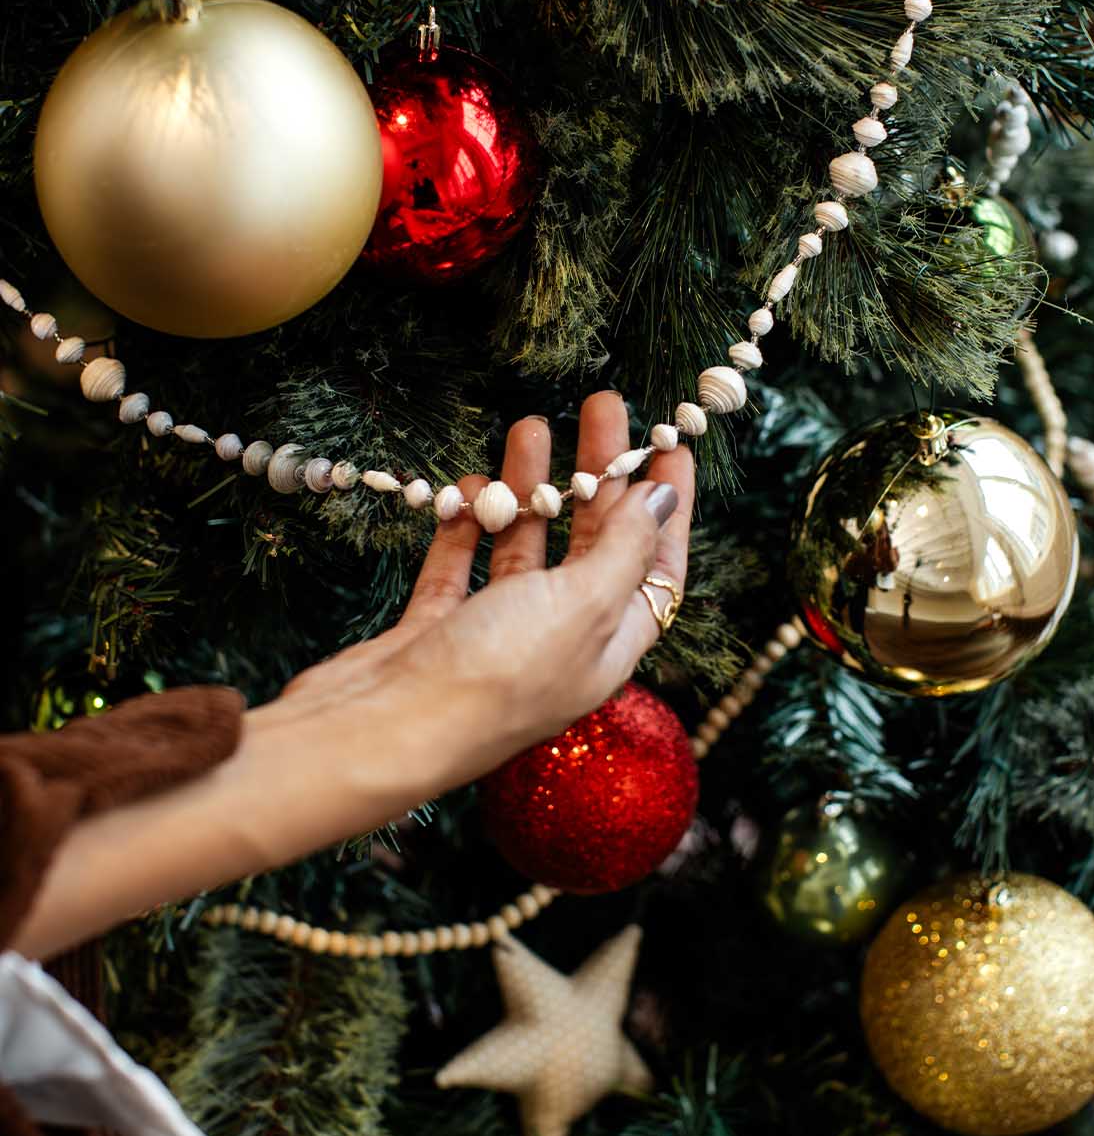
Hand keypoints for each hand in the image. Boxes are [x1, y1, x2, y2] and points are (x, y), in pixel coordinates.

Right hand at [274, 391, 694, 797]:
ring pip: (524, 546)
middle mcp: (558, 640)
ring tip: (527, 427)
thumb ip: (624, 549)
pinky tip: (468, 489)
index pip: (656, 564)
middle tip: (599, 406)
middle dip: (597, 473)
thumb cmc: (495, 676)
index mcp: (608, 645)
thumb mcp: (582, 604)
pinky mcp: (436, 628)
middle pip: (591, 543)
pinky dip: (467, 525)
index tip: (671, 444)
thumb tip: (662, 498)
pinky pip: (461, 563)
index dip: (667, 505)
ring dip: (529, 487)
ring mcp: (495, 635)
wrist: (381, 729)